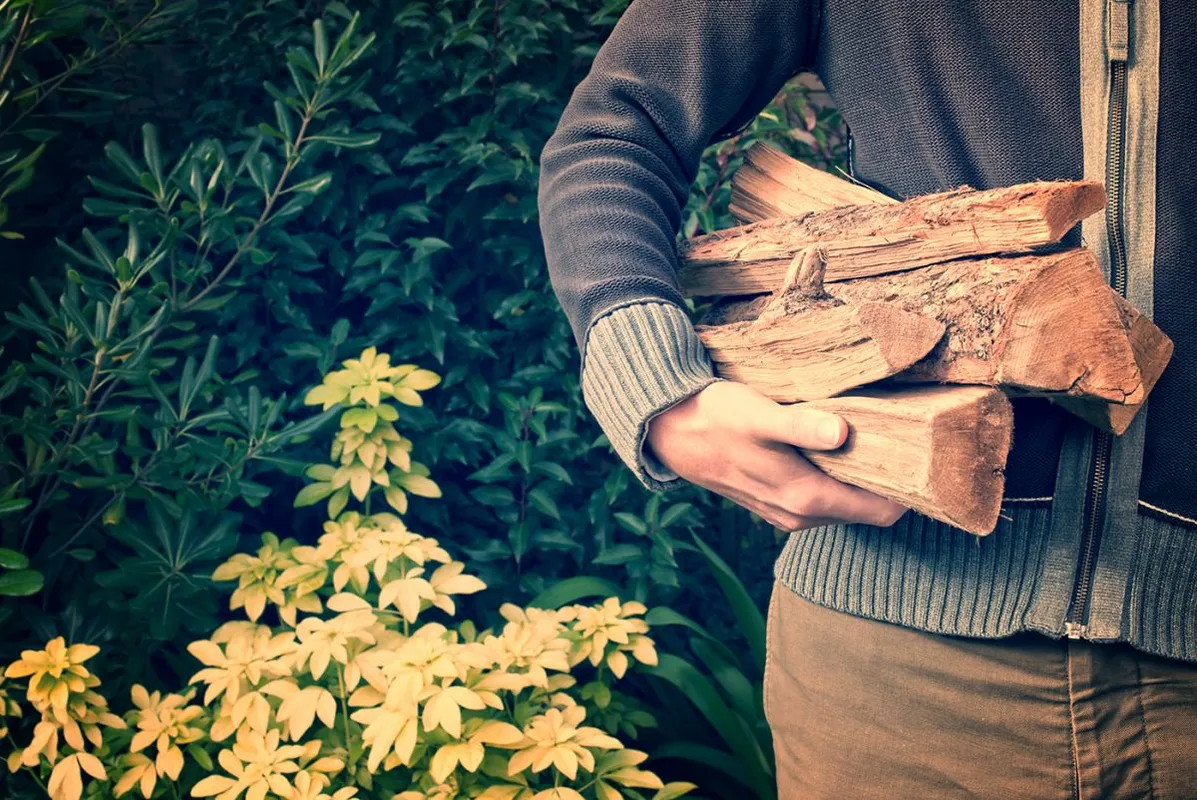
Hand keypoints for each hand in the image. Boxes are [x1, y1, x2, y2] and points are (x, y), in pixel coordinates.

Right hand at [645, 381, 906, 531]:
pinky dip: (838, 482)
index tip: (929, 461)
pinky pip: (824, 500)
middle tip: (911, 445)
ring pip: (844, 506)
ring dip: (862, 482)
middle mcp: (800, 516)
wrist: (671, 431)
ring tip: (881, 445)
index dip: (908, 491)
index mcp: (805, 499)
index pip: (880, 511)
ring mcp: (787, 514)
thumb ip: (802, 427)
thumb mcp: (761, 415)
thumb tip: (842, 433)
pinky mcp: (776, 503)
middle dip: (888, 484)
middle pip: (865, 510)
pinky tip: (840, 452)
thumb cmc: (717, 417)